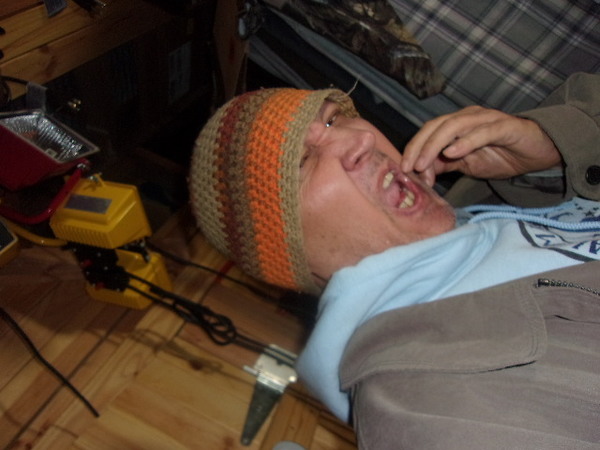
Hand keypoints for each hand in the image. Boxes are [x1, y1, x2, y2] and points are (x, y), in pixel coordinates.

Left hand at [400, 106, 561, 186]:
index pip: (428, 132)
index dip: (414, 149)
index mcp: (456, 124)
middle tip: (410, 168)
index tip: (404, 169)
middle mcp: (468, 117)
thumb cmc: (501, 155)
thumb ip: (443, 165)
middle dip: (419, 147)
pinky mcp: (505, 126)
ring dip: (435, 145)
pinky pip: (482, 132)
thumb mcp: (466, 164)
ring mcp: (486, 119)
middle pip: (435, 126)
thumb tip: (420, 172)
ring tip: (424, 163)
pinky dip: (465, 142)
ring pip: (453, 126)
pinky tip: (452, 153)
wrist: (537, 154)